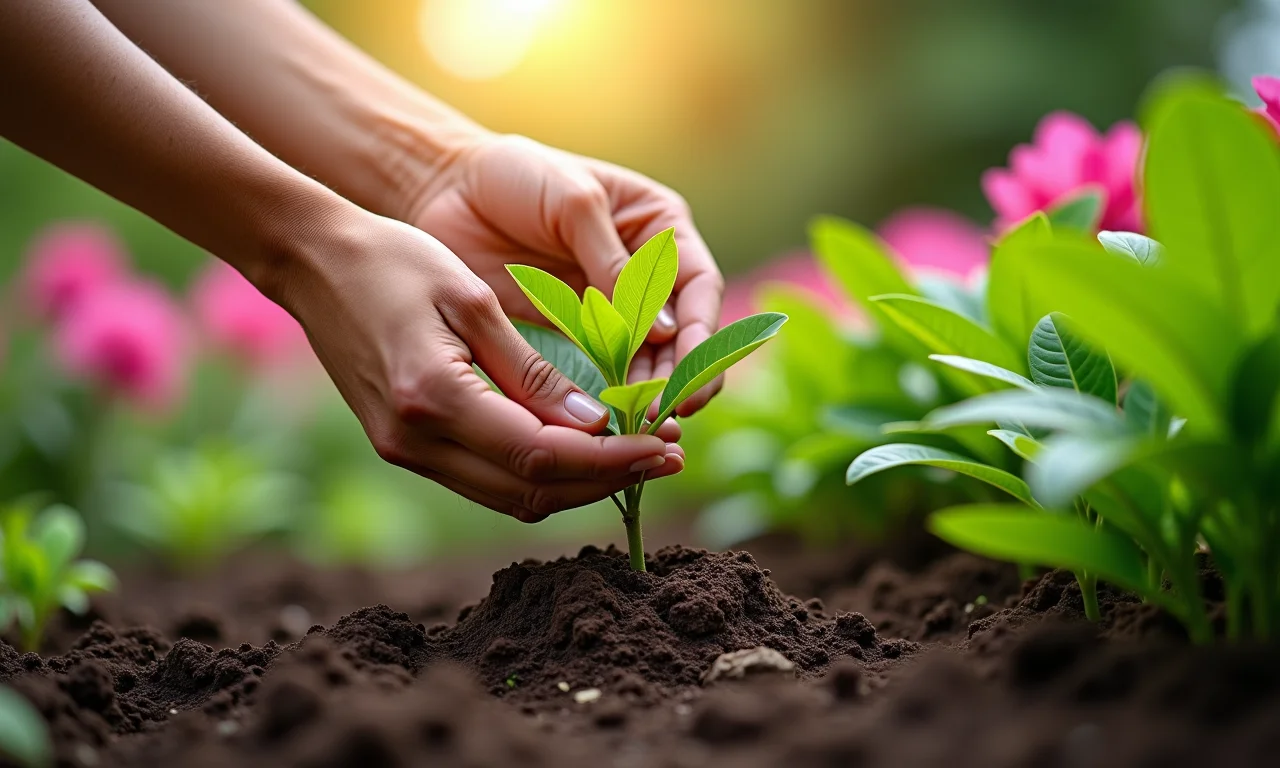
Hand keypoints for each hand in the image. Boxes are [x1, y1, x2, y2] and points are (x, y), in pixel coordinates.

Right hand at [278, 210, 684, 521]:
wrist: (312, 264)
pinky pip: (485, 478)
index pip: (543, 455)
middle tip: (667, 454)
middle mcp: (414, 442)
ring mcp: (404, 451)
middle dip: (606, 480)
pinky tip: (580, 448)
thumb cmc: (393, 262)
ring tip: (636, 454)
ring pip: (509, 496)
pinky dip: (538, 472)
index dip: (612, 460)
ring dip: (577, 483)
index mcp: (433, 398)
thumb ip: (532, 370)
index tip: (665, 446)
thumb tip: (593, 425)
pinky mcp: (404, 447)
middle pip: (531, 491)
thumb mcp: (472, 301)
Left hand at [405, 135, 725, 416]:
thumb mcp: (572, 201)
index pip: (698, 288)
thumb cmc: (517, 175)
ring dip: (648, 391)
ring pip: (648, 357)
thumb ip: (612, 261)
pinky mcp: (575, 328)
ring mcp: (612, 303)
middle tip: (663, 415)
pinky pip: (604, 366)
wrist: (448, 188)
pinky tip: (609, 417)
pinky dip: (611, 392)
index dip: (700, 335)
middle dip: (678, 376)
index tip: (690, 377)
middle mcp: (646, 270)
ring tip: (639, 424)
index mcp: (660, 229)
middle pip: (681, 333)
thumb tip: (660, 329)